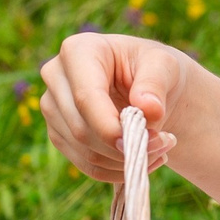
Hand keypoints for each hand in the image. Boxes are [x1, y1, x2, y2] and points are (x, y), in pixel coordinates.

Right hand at [38, 32, 190, 181]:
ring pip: (85, 151)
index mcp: (78, 50)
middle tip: (165, 144)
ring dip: (125, 160)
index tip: (145, 140)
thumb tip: (149, 109)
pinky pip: (87, 165)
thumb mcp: (165, 65)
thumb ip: (156, 83)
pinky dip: (118, 170)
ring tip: (160, 149)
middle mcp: (56, 77)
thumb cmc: (154, 68)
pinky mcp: (59, 133)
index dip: (111, 126)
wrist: (148, 85)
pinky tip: (142, 158)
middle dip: (125, 146)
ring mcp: (53, 108)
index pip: (85, 97)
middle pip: (81, 129)